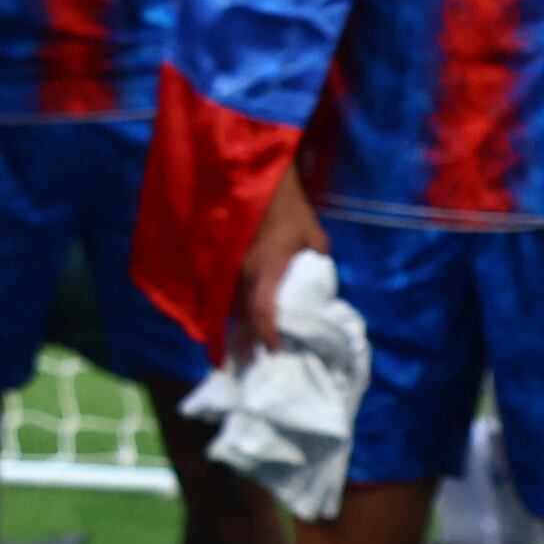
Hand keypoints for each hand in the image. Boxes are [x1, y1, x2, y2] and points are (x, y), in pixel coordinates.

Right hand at [232, 176, 328, 364]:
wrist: (256, 182)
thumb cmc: (289, 209)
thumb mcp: (314, 237)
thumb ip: (316, 262)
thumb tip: (319, 282)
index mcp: (267, 266)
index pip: (262, 307)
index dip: (266, 330)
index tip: (274, 348)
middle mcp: (242, 270)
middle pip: (241, 312)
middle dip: (247, 337)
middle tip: (253, 361)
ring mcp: (230, 266)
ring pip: (230, 303)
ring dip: (238, 324)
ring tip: (243, 347)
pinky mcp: (224, 261)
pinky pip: (226, 291)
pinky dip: (231, 307)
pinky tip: (236, 318)